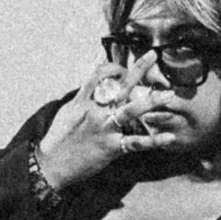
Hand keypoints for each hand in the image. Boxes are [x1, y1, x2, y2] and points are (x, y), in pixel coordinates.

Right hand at [37, 62, 170, 191]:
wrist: (50, 164)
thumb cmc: (58, 138)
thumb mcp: (68, 111)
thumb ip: (83, 96)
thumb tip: (92, 80)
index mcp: (83, 101)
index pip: (99, 73)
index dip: (114, 66)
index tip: (124, 67)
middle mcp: (95, 111)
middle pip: (120, 85)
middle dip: (138, 68)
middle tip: (153, 55)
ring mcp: (104, 128)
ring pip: (131, 110)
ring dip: (152, 101)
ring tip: (170, 94)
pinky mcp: (111, 147)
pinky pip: (136, 143)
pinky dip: (154, 141)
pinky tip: (169, 138)